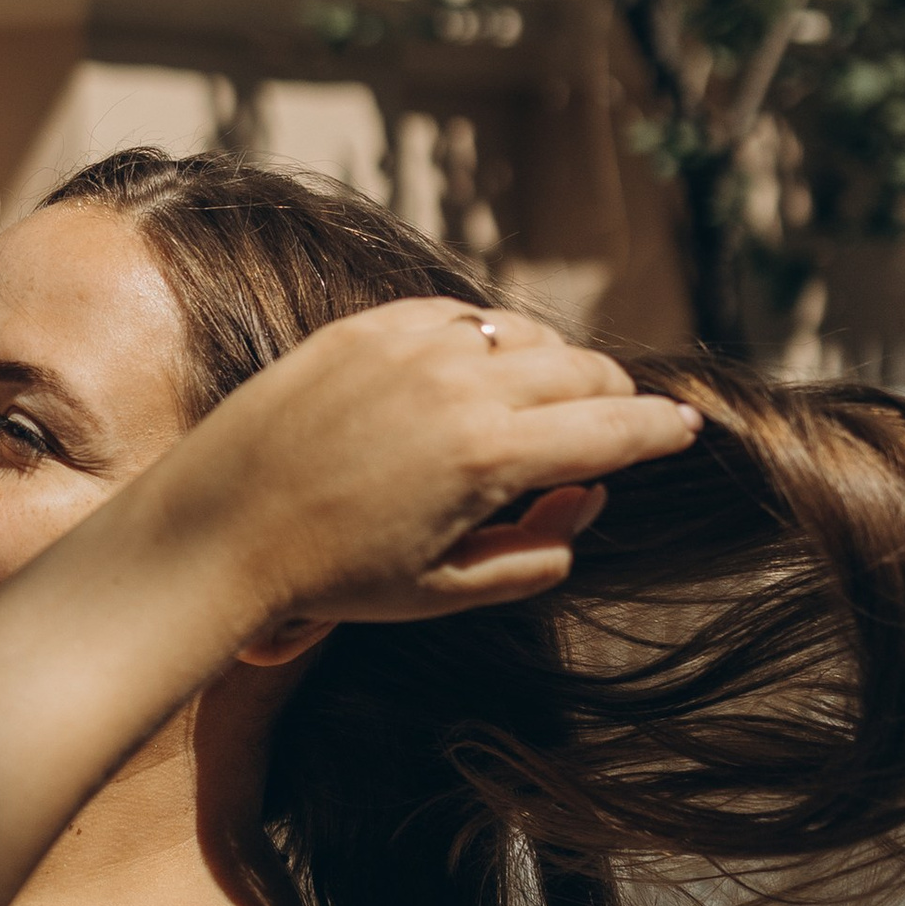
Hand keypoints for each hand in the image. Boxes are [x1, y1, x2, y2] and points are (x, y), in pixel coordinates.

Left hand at [173, 299, 700, 634]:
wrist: (218, 529)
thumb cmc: (332, 575)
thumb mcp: (447, 590)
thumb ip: (537, 550)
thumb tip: (587, 498)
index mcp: (489, 456)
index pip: (614, 428)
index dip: (662, 430)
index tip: (686, 429)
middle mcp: (457, 385)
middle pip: (581, 369)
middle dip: (613, 397)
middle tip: (617, 421)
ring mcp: (409, 346)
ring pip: (523, 333)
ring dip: (551, 363)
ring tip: (546, 399)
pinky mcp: (365, 326)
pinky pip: (457, 316)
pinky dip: (485, 340)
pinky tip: (477, 370)